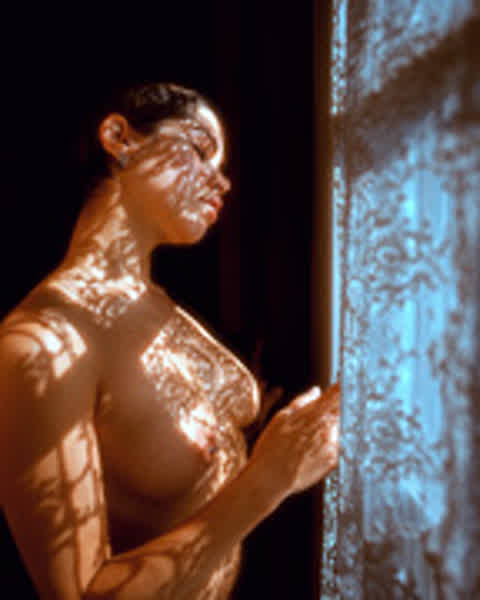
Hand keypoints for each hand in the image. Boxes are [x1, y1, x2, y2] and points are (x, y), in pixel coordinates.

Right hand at [249, 382, 339, 501]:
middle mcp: (327, 426)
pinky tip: (309, 453)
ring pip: (339, 429)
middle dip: (336, 410)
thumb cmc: (271, 446)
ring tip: (306, 441)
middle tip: (317, 420)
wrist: (271, 478)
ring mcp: (333, 444)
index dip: (342, 387)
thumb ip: (302, 402)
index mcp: (314, 412)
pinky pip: (337, 447)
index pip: (336, 393)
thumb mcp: (281, 418)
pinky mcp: (334, 460)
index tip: (344, 383)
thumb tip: (317, 390)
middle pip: (341, 411)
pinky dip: (328, 446)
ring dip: (330, 430)